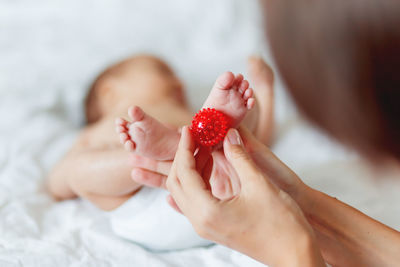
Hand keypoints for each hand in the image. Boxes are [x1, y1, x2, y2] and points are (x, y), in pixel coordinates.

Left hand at [166, 127, 324, 265]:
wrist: (294, 255)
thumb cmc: (281, 224)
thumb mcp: (259, 184)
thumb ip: (239, 157)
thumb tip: (228, 134)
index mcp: (207, 211)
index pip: (184, 172)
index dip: (185, 147)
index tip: (189, 128)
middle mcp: (200, 221)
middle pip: (177, 182)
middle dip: (184, 156)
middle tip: (196, 135)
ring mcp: (206, 227)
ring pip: (185, 192)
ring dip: (191, 168)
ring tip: (206, 147)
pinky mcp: (214, 227)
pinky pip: (195, 201)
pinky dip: (198, 181)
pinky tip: (205, 168)